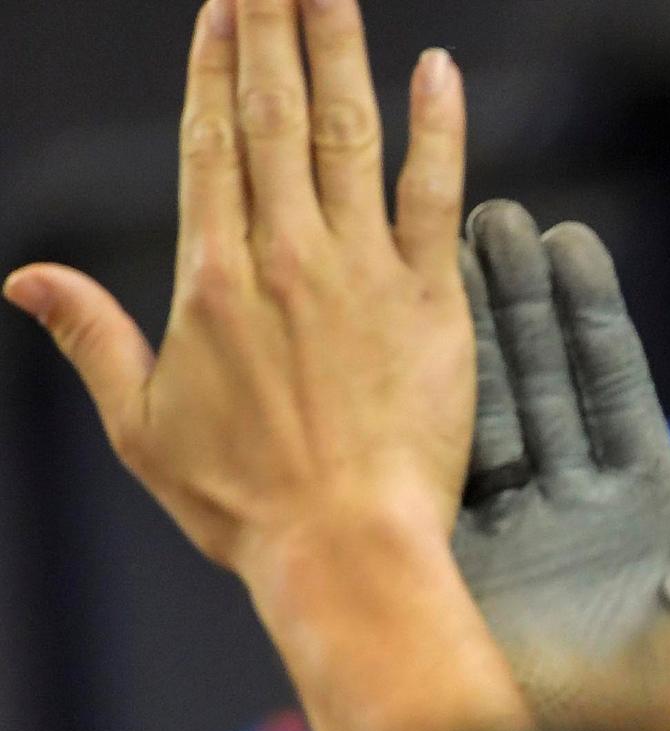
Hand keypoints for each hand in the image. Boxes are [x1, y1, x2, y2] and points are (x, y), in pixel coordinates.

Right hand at [4, 0, 517, 730]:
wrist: (343, 548)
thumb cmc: (243, 501)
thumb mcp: (142, 420)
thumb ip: (91, 334)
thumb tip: (23, 277)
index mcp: (209, 276)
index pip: (212, 142)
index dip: (217, 66)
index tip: (225, 7)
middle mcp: (283, 256)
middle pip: (274, 115)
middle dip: (273, 29)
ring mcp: (360, 274)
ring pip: (346, 134)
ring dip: (339, 51)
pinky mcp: (429, 303)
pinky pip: (433, 196)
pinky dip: (437, 129)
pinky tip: (438, 70)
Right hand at [455, 202, 669, 730]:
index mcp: (652, 516)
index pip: (613, 391)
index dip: (588, 317)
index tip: (567, 243)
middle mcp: (575, 513)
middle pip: (541, 381)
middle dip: (515, 301)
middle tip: (488, 216)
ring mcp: (509, 533)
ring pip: (482, 408)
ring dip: (462, 331)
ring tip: (438, 246)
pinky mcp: (452, 563)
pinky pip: (434, 468)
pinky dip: (418, 403)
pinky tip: (396, 336)